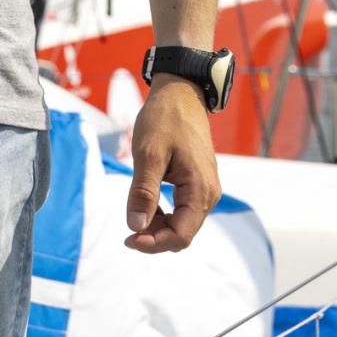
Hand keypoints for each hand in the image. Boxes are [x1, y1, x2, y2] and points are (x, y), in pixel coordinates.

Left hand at [123, 78, 220, 254]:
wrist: (181, 93)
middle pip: (183, 234)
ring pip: (183, 224)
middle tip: (127, 227)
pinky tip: (147, 202)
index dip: (153, 244)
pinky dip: (164, 214)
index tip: (127, 238)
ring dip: (158, 226)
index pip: (181, 236)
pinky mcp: (198, 182)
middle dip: (154, 237)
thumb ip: (144, 193)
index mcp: (200, 189)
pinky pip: (183, 210)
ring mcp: (205, 188)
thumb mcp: (148, 154)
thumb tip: (136, 226)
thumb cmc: (165, 119)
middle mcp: (209, 193)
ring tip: (136, 210)